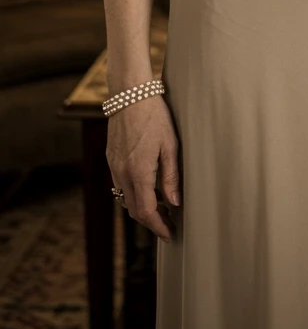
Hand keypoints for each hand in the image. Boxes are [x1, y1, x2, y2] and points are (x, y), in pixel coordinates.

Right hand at [106, 95, 180, 242]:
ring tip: (162, 208)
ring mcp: (114, 166)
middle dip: (151, 221)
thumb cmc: (154, 115)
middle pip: (134, 210)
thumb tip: (175, 202)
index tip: (169, 235)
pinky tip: (148, 189)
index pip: (146, 211)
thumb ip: (171, 176)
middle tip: (169, 224)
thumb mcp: (170, 144)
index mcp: (138, 171)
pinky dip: (133, 194)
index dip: (158, 227)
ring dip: (142, 208)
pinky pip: (120, 185)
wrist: (130, 94)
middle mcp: (122, 173)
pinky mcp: (111, 159)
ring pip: (125, 199)